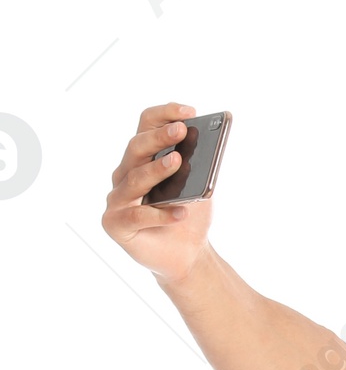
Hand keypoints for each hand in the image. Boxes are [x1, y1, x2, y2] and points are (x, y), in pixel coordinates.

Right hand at [102, 103, 213, 282]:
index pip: (145, 125)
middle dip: (159, 137)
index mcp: (141, 158)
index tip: (190, 111)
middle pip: (136, 148)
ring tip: (178, 162)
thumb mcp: (198, 187)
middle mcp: (124, 173)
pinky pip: (138, 216)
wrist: (188, 257)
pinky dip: (161, 215)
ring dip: (157, 171)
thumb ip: (197, 166)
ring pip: (135, 179)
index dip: (165, 114)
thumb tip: (205, 143)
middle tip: (181, 130)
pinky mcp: (115, 224)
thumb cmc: (189, 216)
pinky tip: (181, 212)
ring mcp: (117, 199)